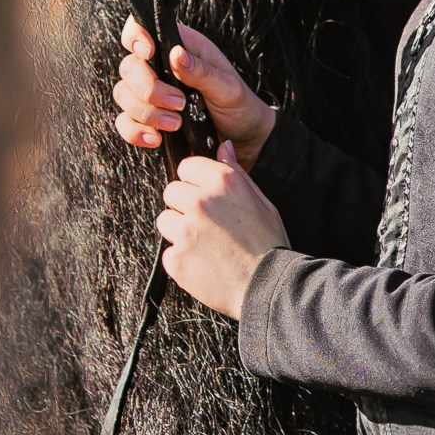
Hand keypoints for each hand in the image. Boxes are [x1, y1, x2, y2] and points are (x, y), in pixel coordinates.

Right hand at [112, 19, 277, 168]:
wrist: (243, 139)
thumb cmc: (239, 105)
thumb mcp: (228, 87)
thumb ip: (201, 72)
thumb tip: (176, 54)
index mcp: (181, 47)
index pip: (143, 28)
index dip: (136, 35)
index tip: (148, 53)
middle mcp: (161, 66)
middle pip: (129, 66)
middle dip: (148, 89)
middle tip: (178, 104)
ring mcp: (150, 93)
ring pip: (123, 94)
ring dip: (145, 112)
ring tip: (175, 124)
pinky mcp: (147, 119)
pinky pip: (125, 122)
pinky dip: (135, 132)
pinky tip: (156, 139)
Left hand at [157, 146, 288, 317]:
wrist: (268, 287)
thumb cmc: (268, 244)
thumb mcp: (261, 201)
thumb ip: (236, 172)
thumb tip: (222, 146)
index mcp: (223, 182)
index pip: (187, 166)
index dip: (194, 181)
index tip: (202, 194)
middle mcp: (201, 202)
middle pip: (171, 192)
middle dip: (184, 205)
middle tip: (206, 224)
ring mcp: (186, 230)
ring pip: (166, 220)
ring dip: (179, 231)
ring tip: (205, 245)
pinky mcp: (176, 258)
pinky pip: (169, 251)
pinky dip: (181, 259)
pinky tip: (203, 263)